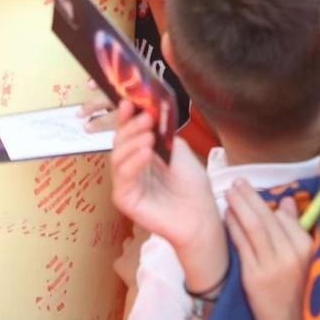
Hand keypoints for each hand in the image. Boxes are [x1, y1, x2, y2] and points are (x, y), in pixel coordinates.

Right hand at [111, 102, 221, 263]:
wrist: (202, 217)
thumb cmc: (193, 188)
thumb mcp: (181, 152)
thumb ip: (164, 134)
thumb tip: (150, 114)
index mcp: (142, 155)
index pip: (128, 133)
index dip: (126, 117)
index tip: (130, 102)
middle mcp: (131, 167)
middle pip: (119, 141)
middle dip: (131, 127)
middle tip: (145, 118)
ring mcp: (126, 183)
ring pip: (117, 157)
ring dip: (132, 142)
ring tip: (149, 136)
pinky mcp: (125, 199)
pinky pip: (123, 177)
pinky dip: (133, 162)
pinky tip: (146, 153)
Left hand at [224, 183, 312, 319]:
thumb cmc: (297, 292)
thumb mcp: (303, 260)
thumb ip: (295, 230)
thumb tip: (286, 201)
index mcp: (307, 249)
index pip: (285, 218)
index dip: (265, 201)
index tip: (251, 190)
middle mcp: (292, 256)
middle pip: (267, 218)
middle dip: (250, 197)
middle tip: (236, 182)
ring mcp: (272, 266)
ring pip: (254, 227)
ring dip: (239, 207)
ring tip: (229, 193)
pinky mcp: (255, 277)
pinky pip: (242, 245)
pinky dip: (233, 227)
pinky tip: (226, 217)